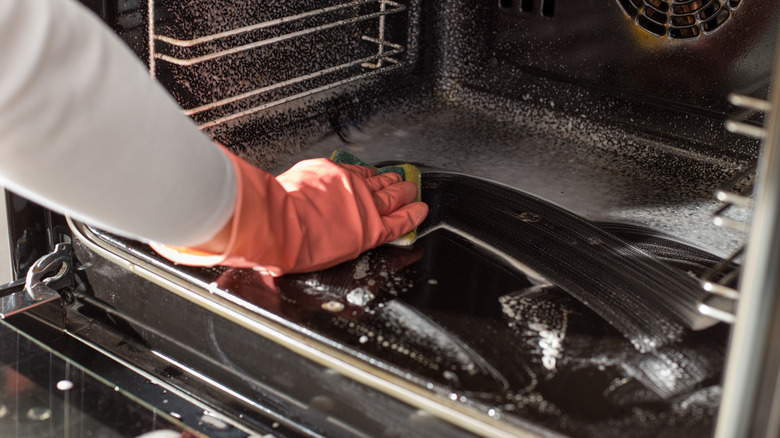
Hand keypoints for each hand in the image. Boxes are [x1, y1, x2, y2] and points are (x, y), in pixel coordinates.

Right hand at [152, 149, 427, 274]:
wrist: (276, 226)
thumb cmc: (271, 211)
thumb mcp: (280, 188)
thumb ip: (288, 190)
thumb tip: (267, 194)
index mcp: (326, 176)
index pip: (354, 174)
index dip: (367, 176)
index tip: (374, 175)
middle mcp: (347, 186)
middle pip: (377, 182)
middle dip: (392, 181)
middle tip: (404, 179)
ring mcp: (361, 204)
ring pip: (392, 196)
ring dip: (405, 193)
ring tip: (415, 192)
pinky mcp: (369, 226)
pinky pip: (398, 220)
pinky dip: (412, 215)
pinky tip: (421, 212)